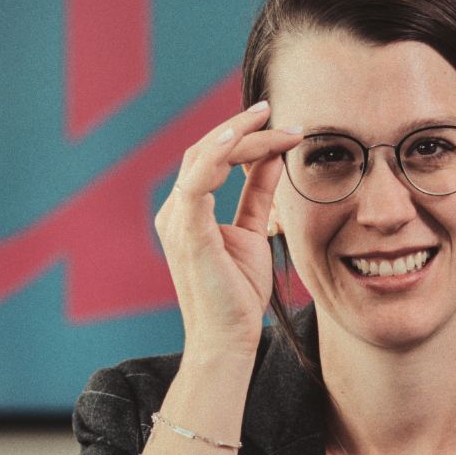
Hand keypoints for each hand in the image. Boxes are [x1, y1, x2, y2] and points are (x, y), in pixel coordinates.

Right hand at [154, 101, 302, 356]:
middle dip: (244, 129)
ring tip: (273, 122)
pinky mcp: (186, 232)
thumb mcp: (254, 231)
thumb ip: (258, 193)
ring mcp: (176, 220)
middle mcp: (174, 211)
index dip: (244, 138)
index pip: (211, 159)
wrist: (227, 339)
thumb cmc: (237, 293)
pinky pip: (196, 181)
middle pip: (205, 151)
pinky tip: (241, 137)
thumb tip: (273, 156)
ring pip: (203, 157)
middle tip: (279, 115)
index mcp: (187, 212)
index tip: (281, 127)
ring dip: (240, 136)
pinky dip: (218, 153)